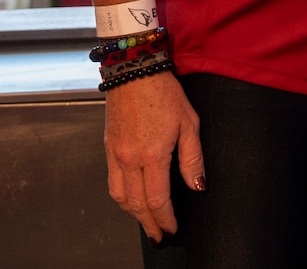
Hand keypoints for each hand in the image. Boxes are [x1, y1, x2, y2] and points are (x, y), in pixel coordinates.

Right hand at [104, 71, 203, 240]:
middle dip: (148, 223)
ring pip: (119, 196)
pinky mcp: (108, 147)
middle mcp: (129, 159)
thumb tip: (198, 186)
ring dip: (133, 213)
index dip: (165, 218)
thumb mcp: (189, 123)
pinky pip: (112, 181)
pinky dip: (121, 197)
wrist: (134, 70)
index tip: (173, 230)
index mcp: (152, 155)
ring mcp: (115, 154)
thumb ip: (193, 158)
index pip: (157, 199)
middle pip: (136, 204)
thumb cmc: (165, 93)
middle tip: (159, 236)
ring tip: (147, 221)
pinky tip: (131, 198)